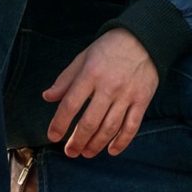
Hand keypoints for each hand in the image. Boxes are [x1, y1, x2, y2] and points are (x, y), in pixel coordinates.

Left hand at [43, 28, 158, 157]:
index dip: (59, 124)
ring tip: (86, 152)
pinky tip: (111, 150)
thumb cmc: (109, 48)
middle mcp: (108, 86)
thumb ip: (65, 79)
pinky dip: (122, 142)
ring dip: (96, 144)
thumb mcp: (83, 57)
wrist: (143, 38)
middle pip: (90, 122)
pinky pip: (132, 126)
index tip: (53, 136)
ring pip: (110, 127)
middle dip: (77, 141)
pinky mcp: (142, 99)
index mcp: (90, 74)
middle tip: (70, 152)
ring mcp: (127, 94)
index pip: (70, 105)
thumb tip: (47, 97)